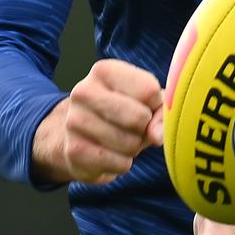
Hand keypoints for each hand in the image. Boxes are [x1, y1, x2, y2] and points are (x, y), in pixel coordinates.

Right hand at [32, 59, 163, 184]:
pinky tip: (111, 154)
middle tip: (135, 126)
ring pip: (129, 144)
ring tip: (122, 138)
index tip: (146, 104)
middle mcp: (83, 91)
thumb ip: (162, 111)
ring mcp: (74, 121)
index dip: (156, 104)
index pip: (149, 90)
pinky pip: (119, 164)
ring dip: (134, 147)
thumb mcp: (146, 100)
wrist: (80, 133)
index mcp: (104, 71)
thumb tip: (157, 136)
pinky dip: (123, 163)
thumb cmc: (123, 110)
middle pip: (138, 117)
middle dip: (145, 128)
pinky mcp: (73, 151)